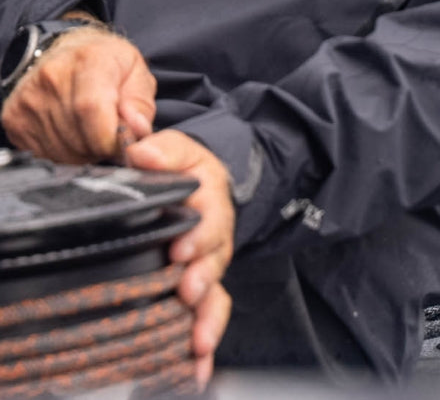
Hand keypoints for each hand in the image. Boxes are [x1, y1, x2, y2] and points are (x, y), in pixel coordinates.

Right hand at [2, 27, 155, 162]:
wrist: (64, 50)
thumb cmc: (103, 62)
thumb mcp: (135, 71)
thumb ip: (140, 103)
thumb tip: (135, 130)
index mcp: (87, 60)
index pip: (91, 110)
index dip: (110, 138)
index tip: (120, 141)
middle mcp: (52, 77)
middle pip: (78, 138)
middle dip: (99, 147)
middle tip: (106, 132)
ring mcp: (29, 99)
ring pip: (61, 152)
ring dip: (82, 152)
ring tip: (88, 129)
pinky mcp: (14, 118)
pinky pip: (43, 155)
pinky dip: (62, 153)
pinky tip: (69, 132)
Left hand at [126, 129, 233, 386]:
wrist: (197, 185)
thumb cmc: (182, 169)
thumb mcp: (175, 150)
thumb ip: (160, 150)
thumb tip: (140, 152)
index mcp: (209, 200)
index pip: (209, 216)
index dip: (198, 235)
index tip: (180, 251)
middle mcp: (213, 238)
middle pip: (214, 260)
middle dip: (202, 278)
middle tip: (187, 291)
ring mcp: (207, 268)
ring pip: (214, 294)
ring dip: (208, 318)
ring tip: (198, 342)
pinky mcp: (199, 292)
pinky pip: (206, 319)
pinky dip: (203, 345)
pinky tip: (197, 372)